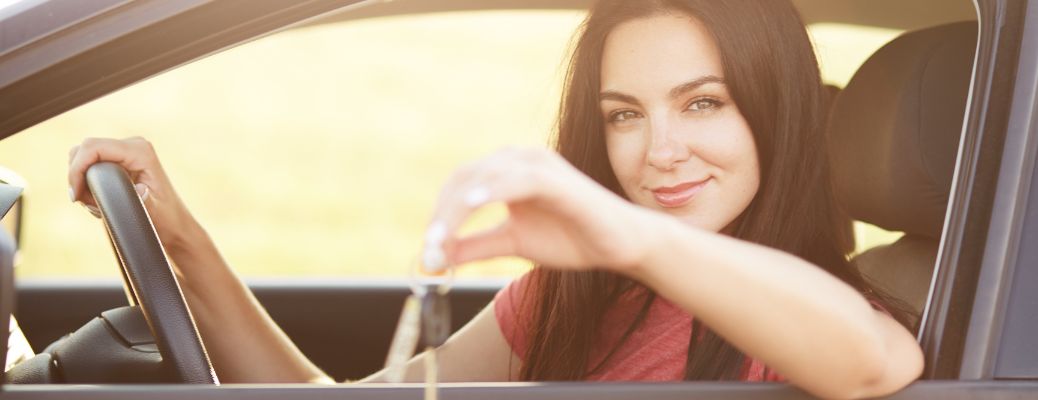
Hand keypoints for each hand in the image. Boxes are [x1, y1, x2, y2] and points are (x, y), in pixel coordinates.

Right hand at [68, 137, 196, 247]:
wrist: (174, 224)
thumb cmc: (166, 219)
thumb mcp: (155, 212)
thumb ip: (145, 201)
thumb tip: (140, 190)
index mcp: (140, 151)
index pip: (92, 147)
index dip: (76, 169)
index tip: (75, 196)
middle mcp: (132, 145)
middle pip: (83, 150)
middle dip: (78, 178)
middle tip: (86, 204)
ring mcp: (125, 151)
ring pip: (84, 158)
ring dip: (82, 182)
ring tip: (95, 205)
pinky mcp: (119, 160)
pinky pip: (91, 164)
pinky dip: (86, 183)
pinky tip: (98, 202)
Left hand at [424, 147, 659, 272]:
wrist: (619, 245)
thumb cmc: (572, 238)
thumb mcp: (512, 244)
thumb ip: (476, 246)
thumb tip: (437, 257)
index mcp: (508, 172)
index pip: (460, 185)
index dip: (439, 215)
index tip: (428, 251)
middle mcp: (519, 160)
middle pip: (465, 178)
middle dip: (442, 215)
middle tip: (430, 250)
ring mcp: (538, 165)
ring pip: (484, 177)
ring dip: (457, 208)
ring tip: (440, 238)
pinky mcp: (555, 178)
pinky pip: (517, 180)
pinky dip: (492, 190)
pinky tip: (473, 206)